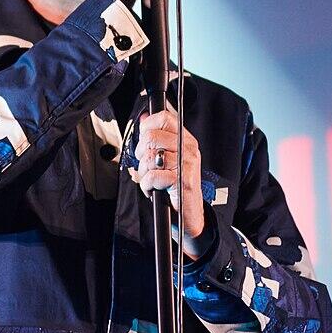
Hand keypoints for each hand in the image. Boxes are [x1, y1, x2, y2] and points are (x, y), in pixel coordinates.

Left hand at [135, 108, 205, 254]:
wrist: (189, 214)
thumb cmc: (176, 187)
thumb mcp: (168, 158)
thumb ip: (157, 138)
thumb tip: (144, 118)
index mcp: (185, 141)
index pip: (164, 118)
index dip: (147, 128)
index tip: (145, 141)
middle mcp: (188, 150)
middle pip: (152, 137)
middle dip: (141, 153)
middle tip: (147, 166)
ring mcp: (186, 165)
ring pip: (150, 157)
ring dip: (144, 173)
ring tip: (152, 180)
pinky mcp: (181, 182)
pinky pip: (152, 176)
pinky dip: (147, 186)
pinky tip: (154, 190)